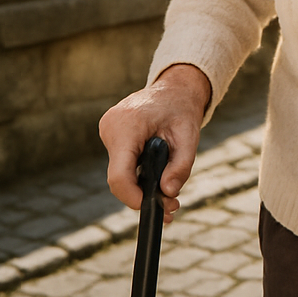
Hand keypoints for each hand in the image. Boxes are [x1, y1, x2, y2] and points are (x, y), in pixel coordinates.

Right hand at [98, 63, 211, 221]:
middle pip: (120, 178)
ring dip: (142, 186)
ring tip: (169, 194)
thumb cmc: (182, 109)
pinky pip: (121, 163)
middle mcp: (110, 127)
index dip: (133, 197)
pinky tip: (156, 178)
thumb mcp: (190, 136)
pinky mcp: (110, 134)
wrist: (174, 88)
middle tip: (171, 206)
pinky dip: (137, 173)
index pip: (120, 174)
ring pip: (121, 173)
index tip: (152, 208)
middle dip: (143, 195)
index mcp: (127, 125)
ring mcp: (107, 130)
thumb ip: (181, 166)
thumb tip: (168, 193)